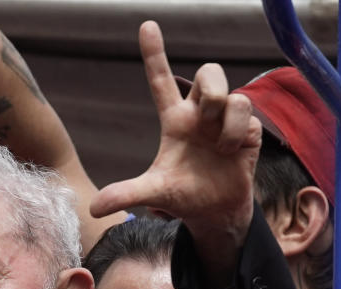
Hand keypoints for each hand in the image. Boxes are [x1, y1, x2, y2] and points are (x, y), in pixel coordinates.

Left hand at [90, 21, 260, 242]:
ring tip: (219, 146)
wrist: (215, 211)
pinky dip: (234, 131)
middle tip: (206, 114)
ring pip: (228, 90)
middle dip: (211, 85)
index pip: (161, 80)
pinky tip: (230, 151)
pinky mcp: (247, 127)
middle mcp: (200, 113)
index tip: (147, 25)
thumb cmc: (183, 195)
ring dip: (222, 116)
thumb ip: (126, 194)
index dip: (155, 53)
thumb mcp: (153, 193)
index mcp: (174, 120)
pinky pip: (243, 111)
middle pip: (208, 71)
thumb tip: (93, 208)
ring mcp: (224, 119)